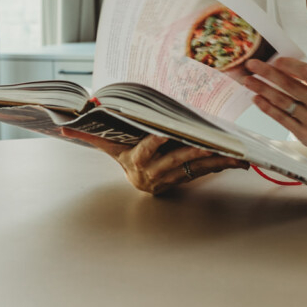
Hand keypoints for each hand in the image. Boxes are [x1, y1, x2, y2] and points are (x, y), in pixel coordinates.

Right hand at [61, 128, 248, 194]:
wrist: (141, 180)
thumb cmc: (127, 156)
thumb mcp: (111, 147)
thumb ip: (92, 137)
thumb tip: (64, 126)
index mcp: (137, 162)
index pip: (145, 151)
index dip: (155, 143)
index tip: (165, 132)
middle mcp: (156, 173)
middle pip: (177, 160)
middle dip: (195, 152)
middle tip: (211, 144)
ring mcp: (175, 178)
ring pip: (198, 168)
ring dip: (218, 160)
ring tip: (235, 153)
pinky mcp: (190, 179)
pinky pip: (209, 171)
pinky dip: (226, 165)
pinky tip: (242, 161)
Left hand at [242, 57, 306, 151]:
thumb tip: (281, 65)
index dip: (291, 65)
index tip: (275, 60)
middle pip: (290, 86)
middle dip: (268, 74)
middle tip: (252, 65)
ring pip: (282, 102)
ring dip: (262, 89)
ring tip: (248, 80)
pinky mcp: (303, 134)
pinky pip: (281, 118)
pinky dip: (267, 107)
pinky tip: (256, 98)